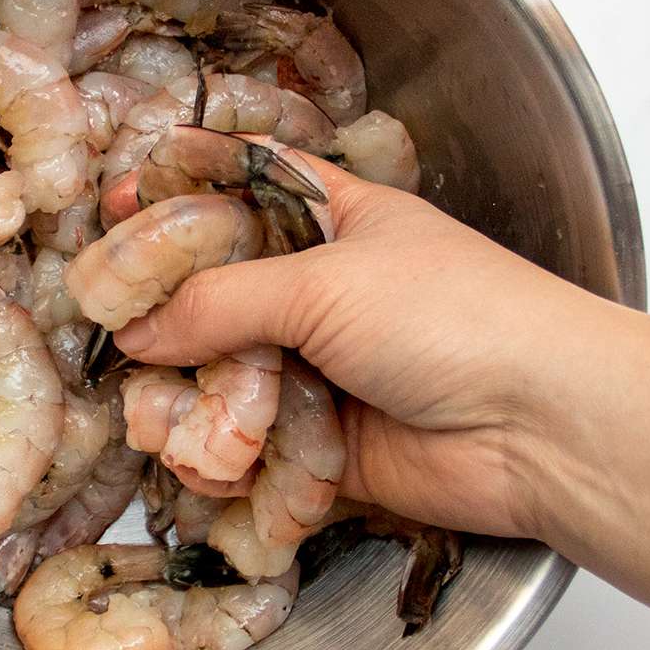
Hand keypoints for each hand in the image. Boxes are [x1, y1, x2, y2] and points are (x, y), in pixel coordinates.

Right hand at [113, 157, 607, 539]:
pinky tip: (204, 459)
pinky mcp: (321, 445)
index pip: (237, 189)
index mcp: (332, 218)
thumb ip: (218, 301)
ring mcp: (319, 369)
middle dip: (160, 315)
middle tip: (107, 329)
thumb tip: (134, 332)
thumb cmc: (450, 317)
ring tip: (156, 414)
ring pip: (220, 377)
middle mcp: (319, 290)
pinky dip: (221, 456)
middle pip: (212, 292)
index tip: (110, 203)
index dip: (175, 194)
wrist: (541, 428)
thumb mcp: (324, 281)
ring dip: (185, 399)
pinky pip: (248, 446)